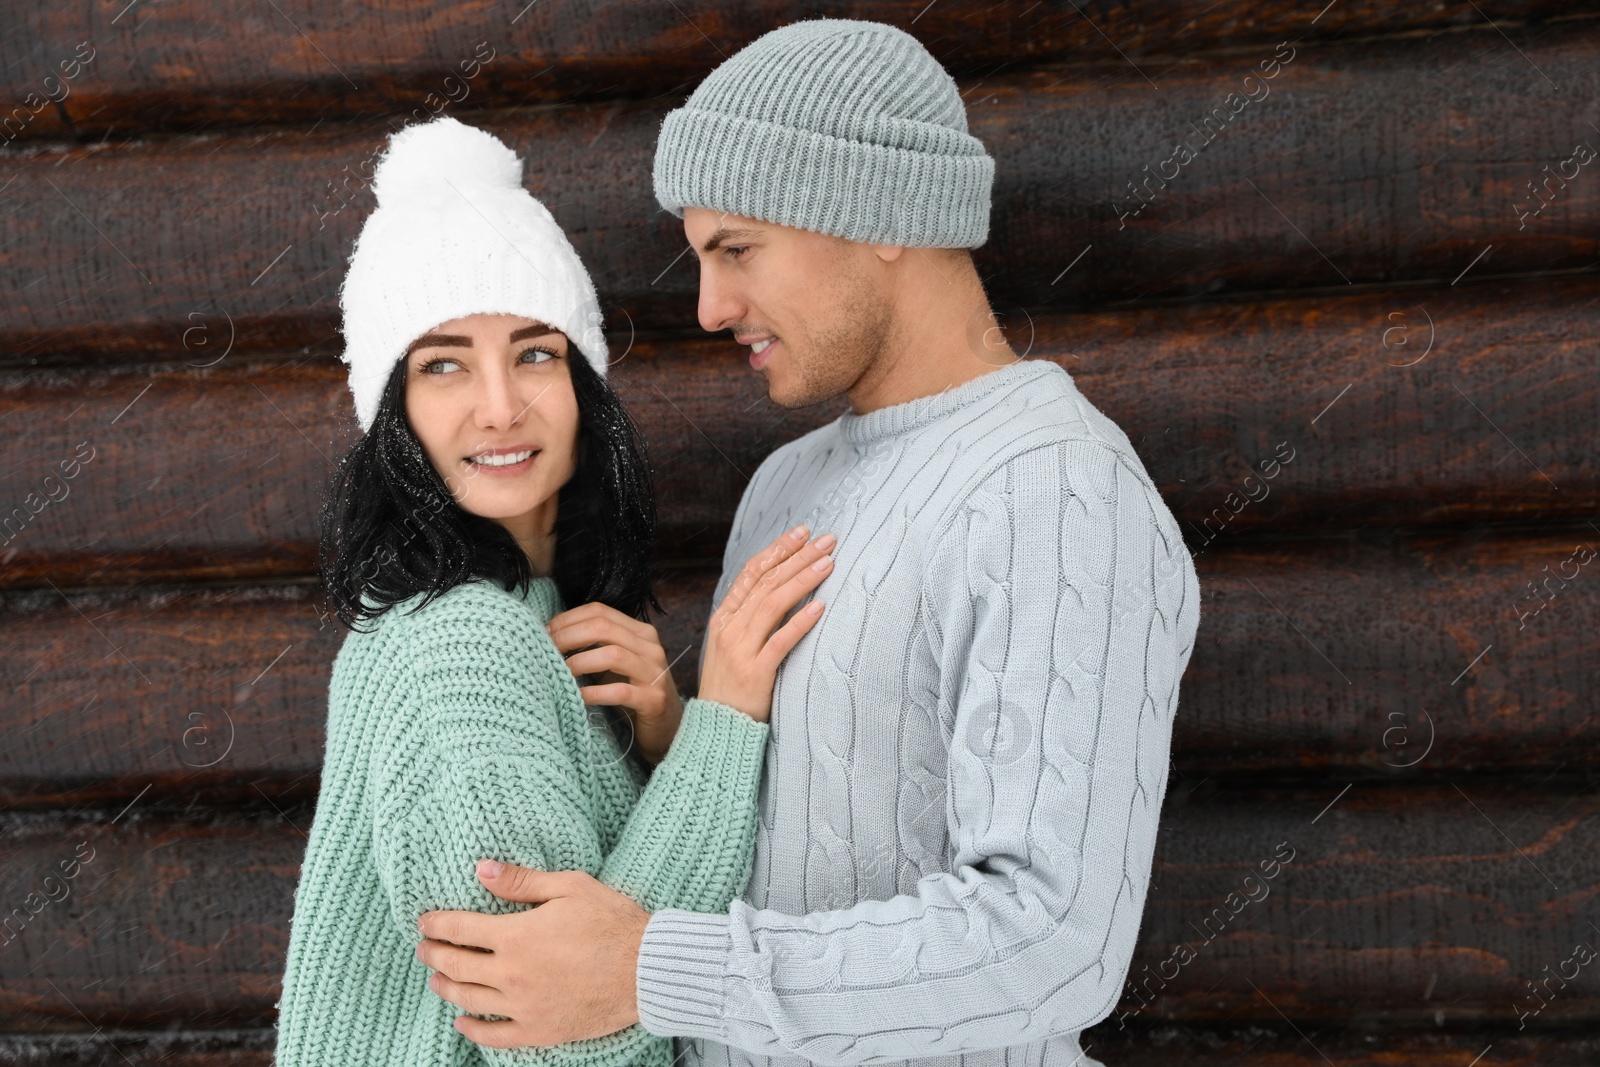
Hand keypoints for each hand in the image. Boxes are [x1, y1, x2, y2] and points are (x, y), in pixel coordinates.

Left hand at [417, 861, 649, 1047]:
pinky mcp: (540, 1030)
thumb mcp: (570, 887)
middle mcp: (511, 974)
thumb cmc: (612, 923)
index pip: (461, 928)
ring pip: (470, 999)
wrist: (646, 970)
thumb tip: (481, 868)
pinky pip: (496, 1036)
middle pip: (458, 965)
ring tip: (436, 979)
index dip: (437, 924)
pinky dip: (473, 1030)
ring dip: (447, 987)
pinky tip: (462, 1022)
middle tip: (424, 949)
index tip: (425, 922)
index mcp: (516, 936)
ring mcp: (523, 1007)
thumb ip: (522, 881)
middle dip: (435, 954)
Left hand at [546, 602, 683, 764]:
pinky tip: (578, 696)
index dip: (568, 619)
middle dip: (568, 636)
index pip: (600, 612)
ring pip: (613, 655)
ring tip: (560, 671)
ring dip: (579, 661)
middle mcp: (650, 647)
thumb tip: (550, 635)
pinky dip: (594, 693)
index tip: (545, 632)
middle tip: (546, 650)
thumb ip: (593, 645)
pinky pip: (620, 692)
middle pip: (604, 628)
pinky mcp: (654, 700)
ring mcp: (654, 673)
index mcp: (640, 632)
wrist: (666, 726)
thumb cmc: (632, 691)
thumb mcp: (614, 662)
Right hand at [698, 524, 834, 722]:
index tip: (803, 532)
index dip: (778, 549)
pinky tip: (819, 607)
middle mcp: (730, 628)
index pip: (752, 572)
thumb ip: (750, 617)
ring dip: (802, 579)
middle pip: (766, 582)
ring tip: (828, 563)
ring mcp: (740, 650)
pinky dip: (800, 622)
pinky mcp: (755, 673)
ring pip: (773, 604)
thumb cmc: (732, 686)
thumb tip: (780, 587)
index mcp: (724, 617)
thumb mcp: (732, 644)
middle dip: (798, 556)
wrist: (717, 727)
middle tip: (827, 540)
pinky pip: (780, 642)